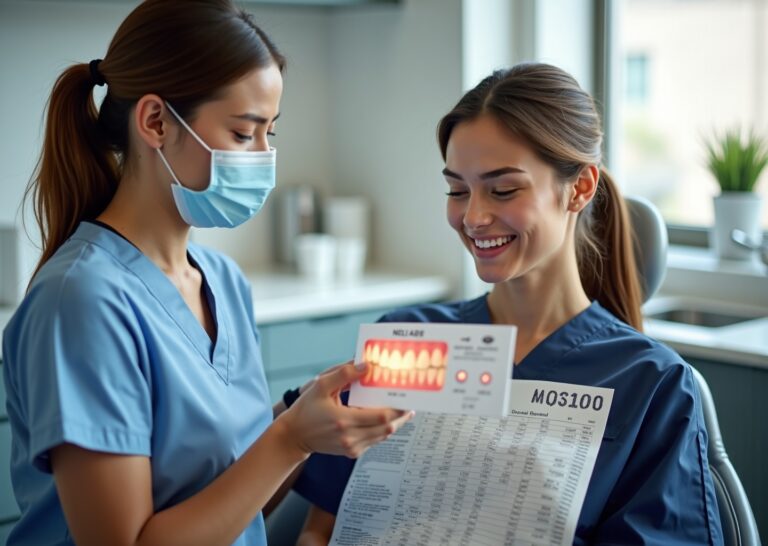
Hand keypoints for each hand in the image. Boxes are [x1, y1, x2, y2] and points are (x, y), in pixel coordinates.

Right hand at [278, 362, 413, 457]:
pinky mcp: (352, 452)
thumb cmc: (307, 409)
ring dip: (395, 423)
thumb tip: (366, 366)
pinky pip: (375, 441)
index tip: (408, 398)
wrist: (295, 436)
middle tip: (410, 404)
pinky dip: (383, 430)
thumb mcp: (321, 386)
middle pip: (387, 428)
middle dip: (402, 416)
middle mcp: (350, 437)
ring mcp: (352, 447)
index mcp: (343, 420)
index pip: (381, 416)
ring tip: (403, 410)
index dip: (398, 408)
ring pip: (384, 436)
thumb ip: (344, 374)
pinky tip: (387, 419)